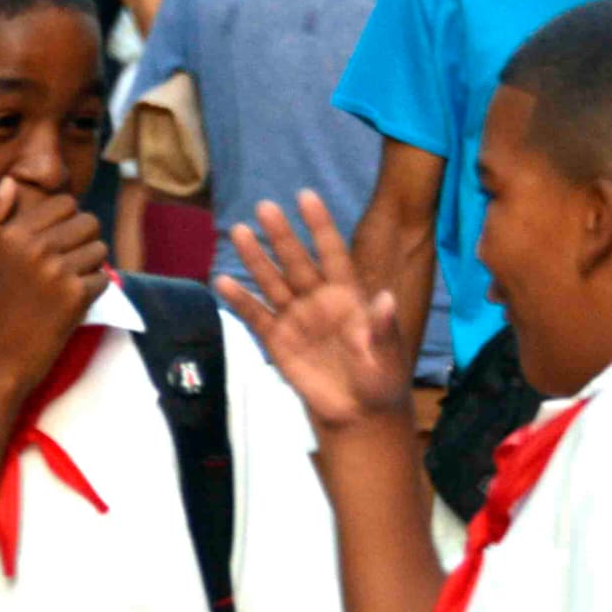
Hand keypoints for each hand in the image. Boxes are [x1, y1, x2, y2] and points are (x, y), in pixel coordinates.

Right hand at [0, 177, 110, 398]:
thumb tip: (10, 182)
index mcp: (13, 233)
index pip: (65, 203)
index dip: (69, 219)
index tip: (60, 239)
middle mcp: (35, 248)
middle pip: (88, 222)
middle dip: (85, 240)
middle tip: (70, 261)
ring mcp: (57, 272)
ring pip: (100, 249)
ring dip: (91, 265)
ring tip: (70, 281)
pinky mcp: (76, 297)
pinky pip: (103, 278)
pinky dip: (94, 289)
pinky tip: (73, 301)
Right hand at [217, 191, 411, 428]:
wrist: (358, 414)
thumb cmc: (380, 380)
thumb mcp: (388, 355)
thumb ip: (384, 327)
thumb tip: (386, 299)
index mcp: (348, 296)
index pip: (333, 254)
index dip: (320, 226)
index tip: (306, 197)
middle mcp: (319, 300)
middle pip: (297, 262)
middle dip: (282, 236)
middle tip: (265, 207)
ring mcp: (297, 319)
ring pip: (273, 282)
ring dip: (256, 259)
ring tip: (239, 232)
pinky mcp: (279, 341)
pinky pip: (257, 316)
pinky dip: (241, 300)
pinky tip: (223, 282)